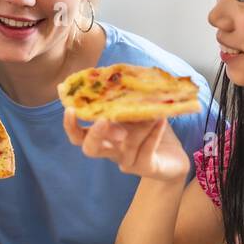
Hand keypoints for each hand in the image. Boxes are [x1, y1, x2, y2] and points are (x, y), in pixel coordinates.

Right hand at [62, 108, 190, 181]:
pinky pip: (146, 150)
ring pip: (126, 145)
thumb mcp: (137, 111)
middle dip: (94, 135)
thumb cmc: (151, 130)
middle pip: (90, 149)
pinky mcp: (145, 167)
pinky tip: (161, 120)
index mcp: (103, 137)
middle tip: (103, 121)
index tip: (70, 109)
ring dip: (139, 126)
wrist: (174, 158)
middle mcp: (110, 151)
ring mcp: (126, 161)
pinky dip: (154, 134)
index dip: (70, 125)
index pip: (78, 135)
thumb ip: (126, 100)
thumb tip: (120, 76)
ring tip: (153, 111)